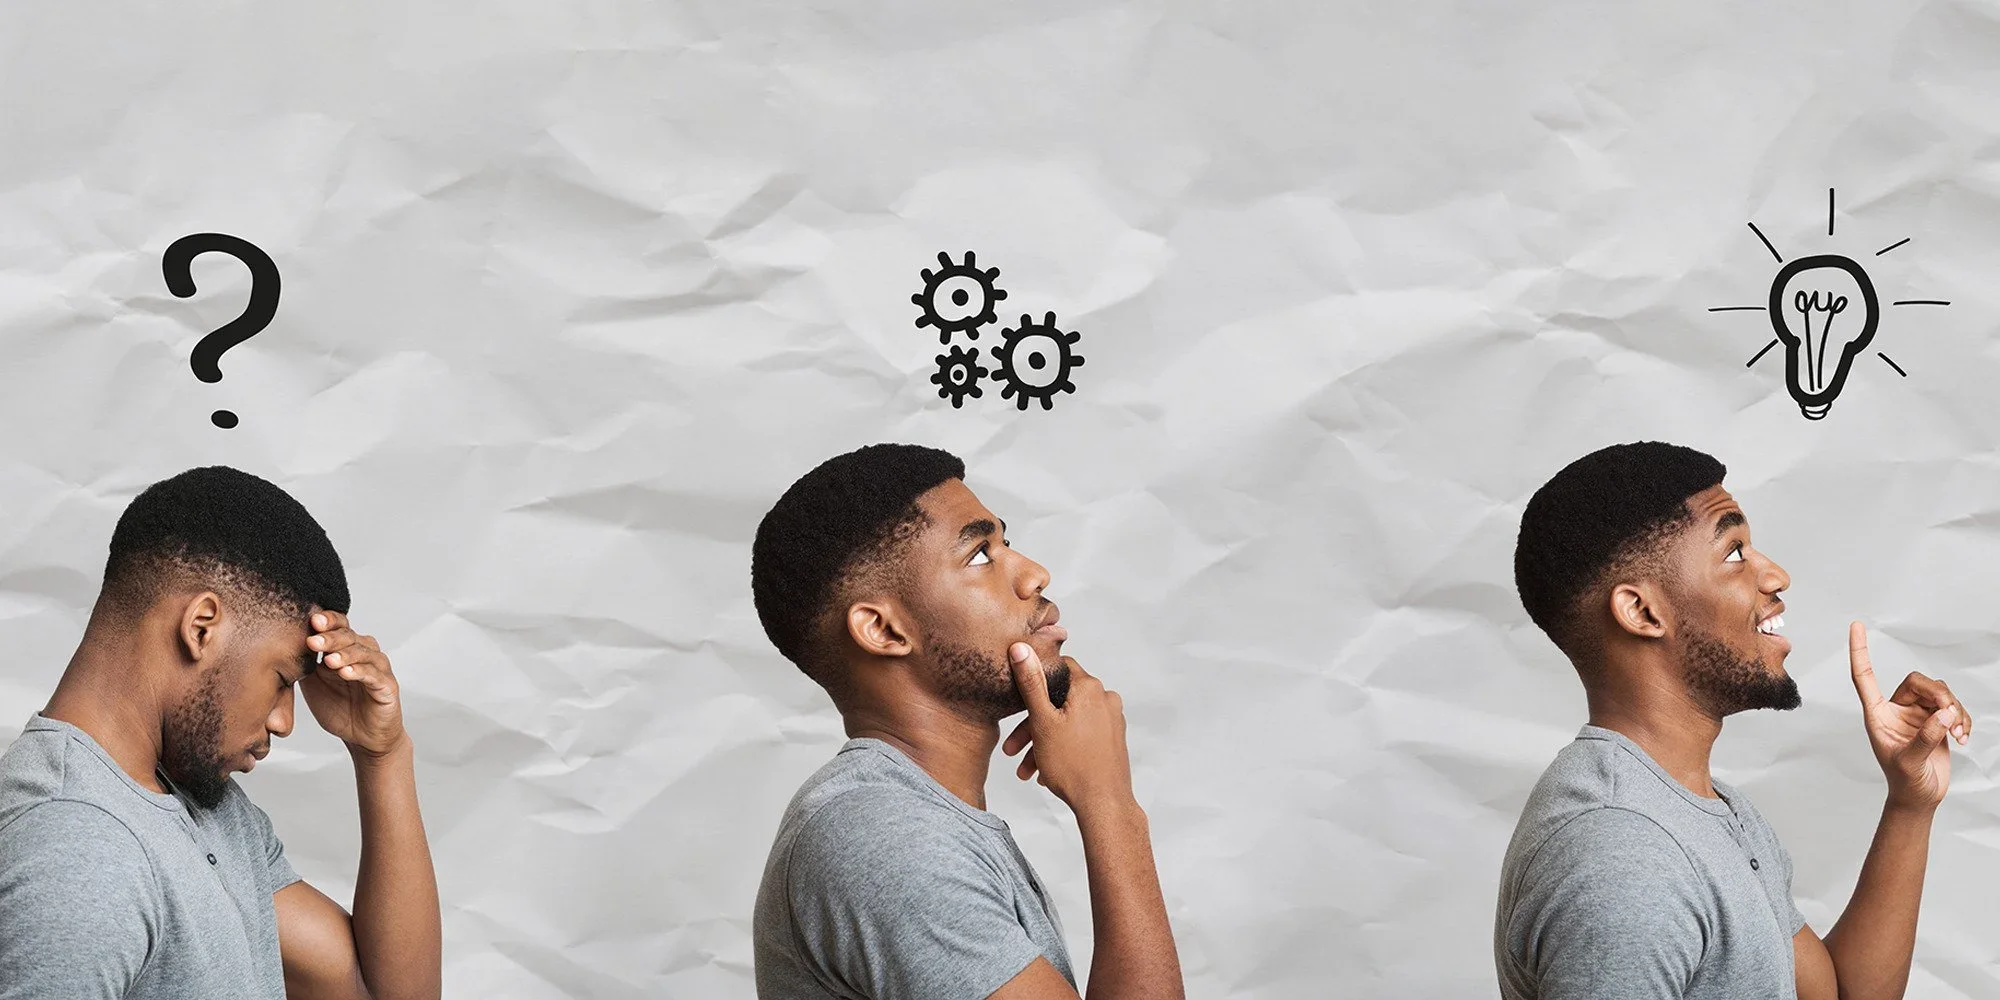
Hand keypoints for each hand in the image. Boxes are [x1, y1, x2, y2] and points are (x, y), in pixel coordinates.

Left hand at [298, 610, 408, 758]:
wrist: (362, 737)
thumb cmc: (339, 708)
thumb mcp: (313, 683)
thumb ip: (304, 664)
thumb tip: (283, 645)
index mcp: (346, 648)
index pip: (340, 626)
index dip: (328, 621)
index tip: (311, 622)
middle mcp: (365, 653)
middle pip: (350, 636)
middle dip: (331, 637)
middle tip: (313, 641)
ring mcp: (378, 668)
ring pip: (364, 653)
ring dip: (345, 654)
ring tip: (329, 660)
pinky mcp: (387, 686)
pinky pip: (374, 675)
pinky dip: (360, 672)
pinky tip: (346, 672)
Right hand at [1000, 642, 1135, 813]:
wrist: (1103, 804)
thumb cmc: (1073, 766)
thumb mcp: (1042, 721)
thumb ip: (1031, 683)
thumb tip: (1021, 648)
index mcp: (1089, 688)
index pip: (1058, 668)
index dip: (1035, 681)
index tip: (1018, 699)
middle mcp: (1105, 699)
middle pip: (1059, 701)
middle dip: (1032, 725)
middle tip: (1012, 749)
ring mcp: (1111, 720)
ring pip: (1068, 722)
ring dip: (1043, 742)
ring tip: (1026, 769)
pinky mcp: (1112, 739)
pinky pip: (1081, 735)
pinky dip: (1061, 748)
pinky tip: (1045, 771)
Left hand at [1849, 621, 1968, 811]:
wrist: (1920, 796)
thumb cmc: (1905, 781)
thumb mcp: (1910, 761)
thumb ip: (1927, 737)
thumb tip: (1945, 714)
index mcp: (1877, 714)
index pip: (1864, 676)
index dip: (1860, 651)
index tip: (1856, 625)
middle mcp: (1895, 710)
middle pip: (1917, 682)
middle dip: (1938, 694)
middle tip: (1950, 715)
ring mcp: (1916, 715)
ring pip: (1938, 693)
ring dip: (1954, 709)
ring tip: (1959, 734)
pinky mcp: (1935, 722)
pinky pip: (1952, 707)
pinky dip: (1962, 719)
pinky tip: (1964, 737)